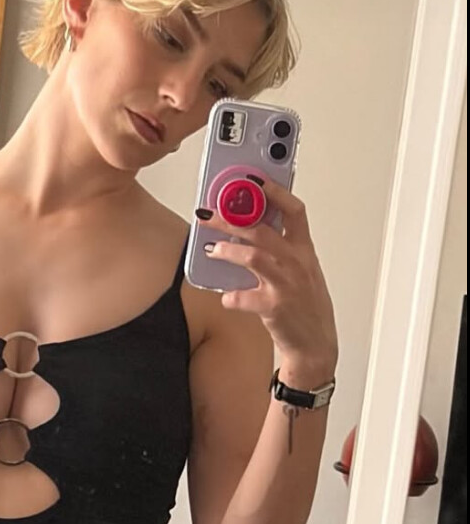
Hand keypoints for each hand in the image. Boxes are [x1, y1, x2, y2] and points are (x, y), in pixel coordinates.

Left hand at [202, 176, 338, 376]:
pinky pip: (245, 297)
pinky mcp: (275, 307)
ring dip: (227, 251)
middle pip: (262, 229)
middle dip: (231, 219)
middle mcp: (297, 263)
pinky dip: (231, 296)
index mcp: (304, 250)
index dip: (274, 192)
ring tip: (211, 250)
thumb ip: (282, 249)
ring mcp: (287, 284)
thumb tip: (250, 231)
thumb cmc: (306, 306)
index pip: (294, 211)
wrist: (315, 344)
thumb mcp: (302, 271)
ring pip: (253, 256)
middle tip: (208, 215)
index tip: (252, 179)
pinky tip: (226, 297)